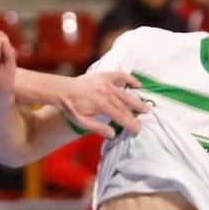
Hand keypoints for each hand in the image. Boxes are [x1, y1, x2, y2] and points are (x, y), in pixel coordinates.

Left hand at [14, 69, 147, 138]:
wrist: (62, 90)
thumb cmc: (71, 108)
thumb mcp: (82, 121)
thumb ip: (98, 127)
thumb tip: (113, 134)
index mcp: (101, 104)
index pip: (120, 116)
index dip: (130, 123)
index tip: (138, 129)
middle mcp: (106, 92)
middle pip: (125, 105)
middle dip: (136, 114)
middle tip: (145, 120)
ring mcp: (106, 82)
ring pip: (125, 93)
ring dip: (136, 100)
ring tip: (146, 107)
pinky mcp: (104, 75)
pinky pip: (120, 76)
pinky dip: (130, 79)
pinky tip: (138, 85)